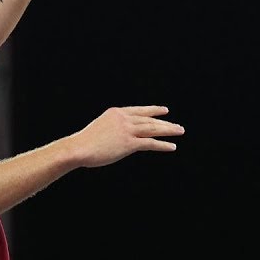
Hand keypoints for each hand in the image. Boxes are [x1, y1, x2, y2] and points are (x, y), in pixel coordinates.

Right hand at [67, 105, 183, 167]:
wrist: (79, 148)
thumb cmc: (85, 142)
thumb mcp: (100, 129)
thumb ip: (112, 129)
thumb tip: (119, 136)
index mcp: (116, 112)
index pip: (139, 111)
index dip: (153, 111)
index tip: (164, 111)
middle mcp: (123, 118)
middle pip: (149, 119)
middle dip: (165, 123)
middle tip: (178, 126)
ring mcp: (127, 130)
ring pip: (153, 129)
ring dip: (168, 130)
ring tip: (180, 132)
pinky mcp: (129, 143)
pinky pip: (150, 143)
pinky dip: (163, 145)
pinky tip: (172, 146)